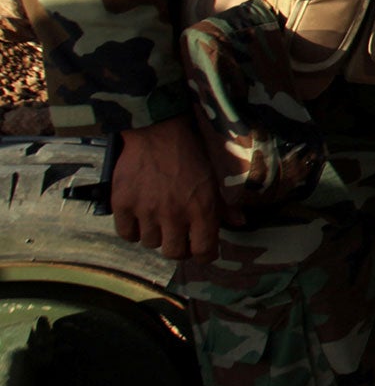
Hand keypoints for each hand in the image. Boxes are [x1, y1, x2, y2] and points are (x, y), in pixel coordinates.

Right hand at [113, 115, 235, 261]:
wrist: (158, 130)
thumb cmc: (191, 154)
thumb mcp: (215, 177)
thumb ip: (225, 205)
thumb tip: (240, 223)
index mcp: (201, 209)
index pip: (203, 251)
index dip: (203, 254)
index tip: (201, 250)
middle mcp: (174, 214)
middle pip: (174, 253)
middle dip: (179, 247)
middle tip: (179, 236)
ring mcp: (146, 210)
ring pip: (150, 243)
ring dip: (156, 235)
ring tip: (159, 220)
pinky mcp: (123, 204)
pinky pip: (127, 233)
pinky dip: (133, 230)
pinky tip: (140, 217)